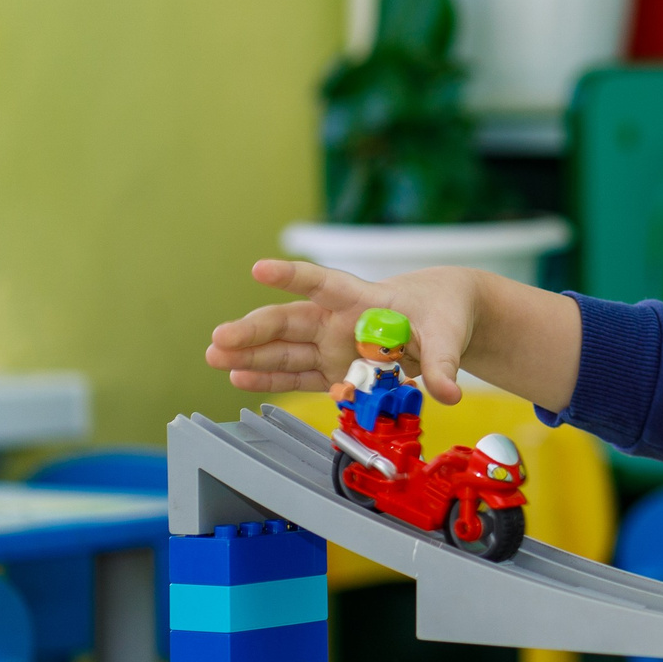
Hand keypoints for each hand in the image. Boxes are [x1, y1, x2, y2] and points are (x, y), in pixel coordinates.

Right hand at [206, 260, 483, 405]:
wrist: (444, 318)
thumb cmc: (440, 312)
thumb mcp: (447, 333)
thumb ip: (443, 362)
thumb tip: (448, 392)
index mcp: (363, 298)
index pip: (323, 282)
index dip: (292, 276)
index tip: (259, 269)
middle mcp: (339, 320)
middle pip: (291, 320)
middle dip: (253, 329)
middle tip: (219, 338)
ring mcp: (333, 345)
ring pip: (285, 349)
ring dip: (250, 355)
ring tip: (214, 358)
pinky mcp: (335, 369)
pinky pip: (298, 375)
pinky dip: (270, 379)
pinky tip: (239, 379)